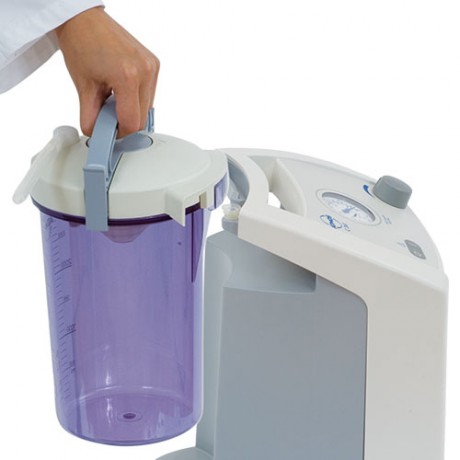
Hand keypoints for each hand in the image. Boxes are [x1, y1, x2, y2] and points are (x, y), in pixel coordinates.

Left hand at [55, 7, 159, 136]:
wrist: (84, 20)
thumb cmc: (81, 44)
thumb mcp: (83, 88)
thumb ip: (92, 118)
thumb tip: (98, 136)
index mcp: (128, 77)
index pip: (132, 123)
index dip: (119, 133)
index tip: (109, 133)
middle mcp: (146, 71)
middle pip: (143, 119)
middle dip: (124, 122)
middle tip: (107, 115)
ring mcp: (152, 67)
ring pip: (147, 109)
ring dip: (131, 111)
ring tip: (112, 98)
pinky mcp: (154, 65)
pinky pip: (149, 95)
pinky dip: (135, 99)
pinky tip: (121, 90)